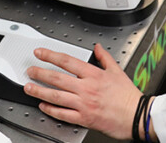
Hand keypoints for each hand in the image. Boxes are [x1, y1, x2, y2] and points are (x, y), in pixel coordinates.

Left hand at [24, 44, 141, 139]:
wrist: (136, 116)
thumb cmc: (128, 96)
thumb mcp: (117, 71)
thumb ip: (104, 58)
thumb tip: (97, 48)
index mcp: (94, 74)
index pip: (67, 61)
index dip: (51, 56)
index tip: (40, 53)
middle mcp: (86, 88)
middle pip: (57, 78)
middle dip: (40, 73)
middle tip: (30, 70)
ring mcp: (84, 104)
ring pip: (56, 96)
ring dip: (40, 91)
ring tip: (29, 87)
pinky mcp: (84, 118)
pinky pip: (63, 114)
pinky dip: (51, 110)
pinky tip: (43, 106)